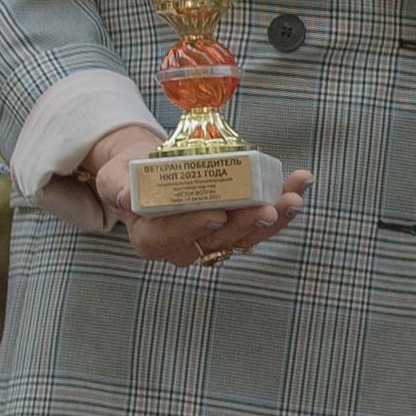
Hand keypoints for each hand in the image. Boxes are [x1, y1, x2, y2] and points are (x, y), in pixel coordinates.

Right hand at [83, 121, 309, 265]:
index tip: (216, 214)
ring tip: (294, 196)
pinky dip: (284, 202)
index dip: (194, 227)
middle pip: (219, 239)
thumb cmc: (131, 175)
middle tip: (268, 208)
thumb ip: (118, 186)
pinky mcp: (240, 226)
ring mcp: (217, 238)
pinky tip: (301, 182)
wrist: (153, 169)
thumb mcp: (115, 177)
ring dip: (276, 217)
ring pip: (249, 234)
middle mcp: (187, 247)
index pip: (172, 238)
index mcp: (152, 240)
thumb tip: (122, 194)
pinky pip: (264, 220)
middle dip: (246, 224)